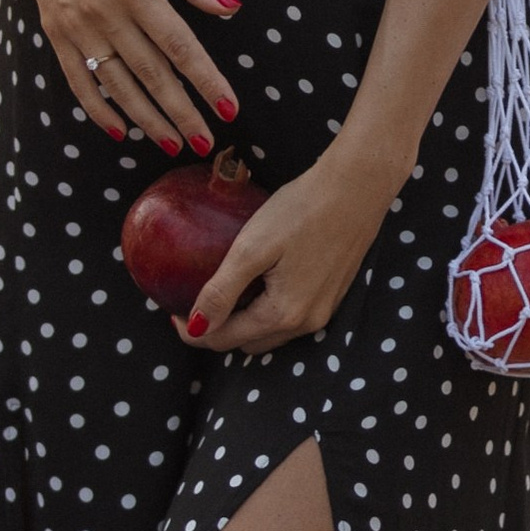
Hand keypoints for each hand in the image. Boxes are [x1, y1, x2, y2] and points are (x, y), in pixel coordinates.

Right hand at [0, 0, 239, 150]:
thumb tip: (229, 7)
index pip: (179, 45)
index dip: (206, 80)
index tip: (229, 108)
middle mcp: (104, 13)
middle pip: (152, 74)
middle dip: (181, 112)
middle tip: (206, 143)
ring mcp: (77, 27)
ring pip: (118, 85)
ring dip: (147, 118)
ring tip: (172, 143)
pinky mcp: (56, 33)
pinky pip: (80, 80)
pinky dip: (99, 108)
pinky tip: (121, 130)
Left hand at [182, 146, 398, 350]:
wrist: (357, 187)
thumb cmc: (302, 211)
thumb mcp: (252, 248)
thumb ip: (222, 291)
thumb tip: (195, 327)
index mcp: (283, 314)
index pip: (225, 339)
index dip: (193, 331)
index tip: (172, 313)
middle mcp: (307, 323)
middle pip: (249, 343)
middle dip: (218, 331)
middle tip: (195, 303)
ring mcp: (324, 311)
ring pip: (271, 333)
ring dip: (244, 323)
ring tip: (223, 293)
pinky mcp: (333, 295)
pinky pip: (291, 317)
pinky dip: (267, 311)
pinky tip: (259, 282)